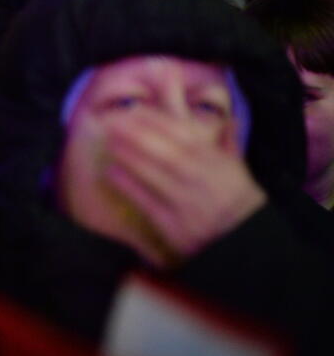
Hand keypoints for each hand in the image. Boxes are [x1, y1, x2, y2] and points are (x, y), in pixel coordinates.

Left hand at [102, 110, 265, 265]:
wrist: (245, 244)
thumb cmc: (237, 204)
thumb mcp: (239, 173)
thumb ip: (229, 145)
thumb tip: (229, 120)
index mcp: (219, 164)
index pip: (186, 136)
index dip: (158, 121)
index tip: (135, 111)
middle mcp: (205, 181)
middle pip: (168, 152)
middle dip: (138, 134)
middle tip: (113, 122)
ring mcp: (190, 204)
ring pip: (157, 174)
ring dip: (130, 156)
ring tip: (110, 142)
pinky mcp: (176, 227)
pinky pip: (148, 202)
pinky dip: (130, 186)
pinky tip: (113, 172)